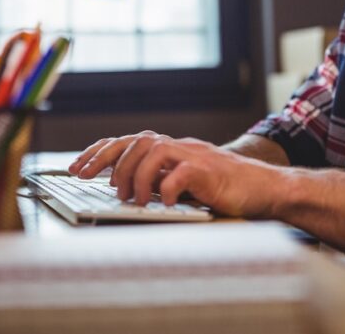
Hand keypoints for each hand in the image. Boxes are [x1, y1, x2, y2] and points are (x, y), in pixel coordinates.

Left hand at [69, 132, 288, 217]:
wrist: (268, 189)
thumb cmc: (227, 190)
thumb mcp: (186, 184)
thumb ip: (161, 180)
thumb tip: (124, 190)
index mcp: (173, 149)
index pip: (129, 141)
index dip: (99, 151)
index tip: (77, 168)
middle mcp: (182, 147)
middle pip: (137, 140)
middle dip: (108, 160)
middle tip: (92, 182)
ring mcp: (197, 156)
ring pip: (154, 149)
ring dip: (136, 175)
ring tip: (133, 199)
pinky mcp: (211, 172)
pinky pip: (182, 173)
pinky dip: (166, 188)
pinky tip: (162, 203)